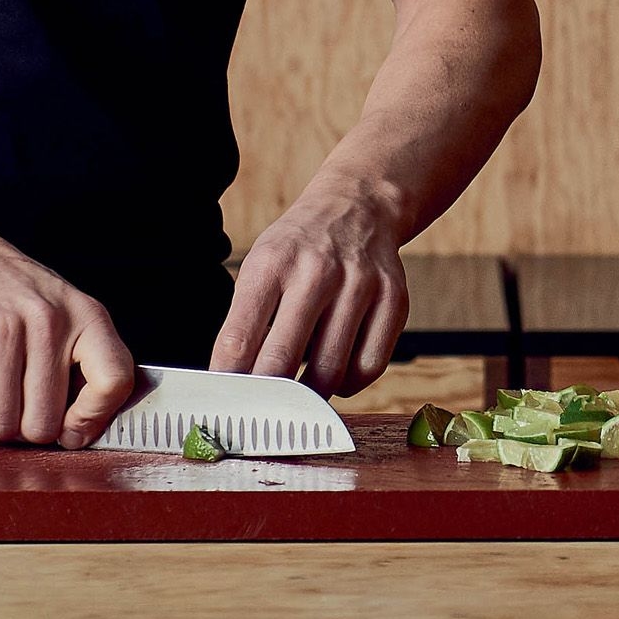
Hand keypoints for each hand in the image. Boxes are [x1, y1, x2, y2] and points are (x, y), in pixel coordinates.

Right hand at [0, 210, 135, 446]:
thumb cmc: (7, 291)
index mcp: (84, 313)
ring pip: (0, 426)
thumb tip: (82, 433)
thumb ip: (80, 362)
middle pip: (42, 426)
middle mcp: (48, 318)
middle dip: (21, 426)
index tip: (69, 429)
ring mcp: (2, 325)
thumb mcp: (60, 310)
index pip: (115, 380)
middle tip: (10, 397)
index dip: (93, 419)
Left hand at [208, 176, 409, 397]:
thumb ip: (245, 321)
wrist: (358, 206)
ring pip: (330, 372)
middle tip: (260, 412)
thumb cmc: (300, 246)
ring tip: (298, 391)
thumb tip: (230, 381)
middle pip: (282, 359)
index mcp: (273, 262)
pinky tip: (336, 373)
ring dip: (309, 395)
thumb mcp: (260, 265)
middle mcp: (317, 271)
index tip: (225, 403)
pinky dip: (349, 384)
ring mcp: (360, 285)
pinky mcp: (394, 300)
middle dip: (266, 397)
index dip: (229, 379)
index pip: (240, 335)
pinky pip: (368, 368)